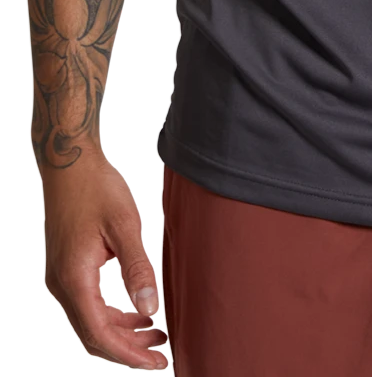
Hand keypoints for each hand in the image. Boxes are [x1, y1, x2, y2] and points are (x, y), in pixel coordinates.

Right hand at [41, 146, 168, 370]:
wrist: (69, 164)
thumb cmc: (96, 188)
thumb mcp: (123, 225)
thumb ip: (137, 268)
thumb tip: (151, 308)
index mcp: (74, 278)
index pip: (99, 333)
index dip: (128, 353)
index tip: (155, 363)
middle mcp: (62, 284)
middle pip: (93, 333)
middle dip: (128, 349)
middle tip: (162, 355)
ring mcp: (61, 278)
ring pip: (90, 321)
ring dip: (122, 332)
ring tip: (156, 334)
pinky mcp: (66, 269)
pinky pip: (88, 304)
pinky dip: (112, 314)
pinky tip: (136, 311)